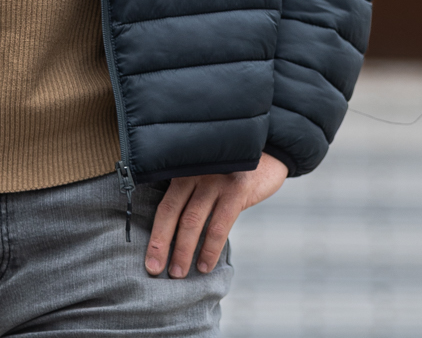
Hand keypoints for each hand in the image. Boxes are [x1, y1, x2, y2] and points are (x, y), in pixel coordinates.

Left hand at [145, 152, 287, 277]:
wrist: (272, 149)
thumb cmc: (236, 167)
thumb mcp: (210, 172)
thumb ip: (194, 192)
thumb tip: (176, 231)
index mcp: (186, 170)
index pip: (165, 205)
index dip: (155, 235)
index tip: (149, 261)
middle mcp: (197, 172)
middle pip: (172, 213)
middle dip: (161, 245)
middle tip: (155, 270)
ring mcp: (216, 180)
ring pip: (193, 221)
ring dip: (184, 251)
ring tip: (178, 273)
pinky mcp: (237, 189)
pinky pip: (219, 225)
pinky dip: (210, 249)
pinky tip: (205, 264)